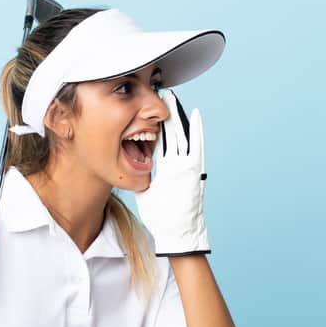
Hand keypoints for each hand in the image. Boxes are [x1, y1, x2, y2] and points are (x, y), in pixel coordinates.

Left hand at [134, 89, 209, 255]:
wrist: (177, 232)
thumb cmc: (163, 218)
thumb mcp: (148, 194)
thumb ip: (142, 181)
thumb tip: (130, 174)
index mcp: (167, 168)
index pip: (161, 141)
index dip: (157, 124)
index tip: (154, 110)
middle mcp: (177, 164)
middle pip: (172, 133)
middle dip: (167, 114)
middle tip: (165, 94)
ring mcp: (185, 166)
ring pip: (181, 135)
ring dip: (178, 116)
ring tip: (174, 98)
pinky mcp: (192, 170)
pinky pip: (195, 146)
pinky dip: (196, 131)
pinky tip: (194, 115)